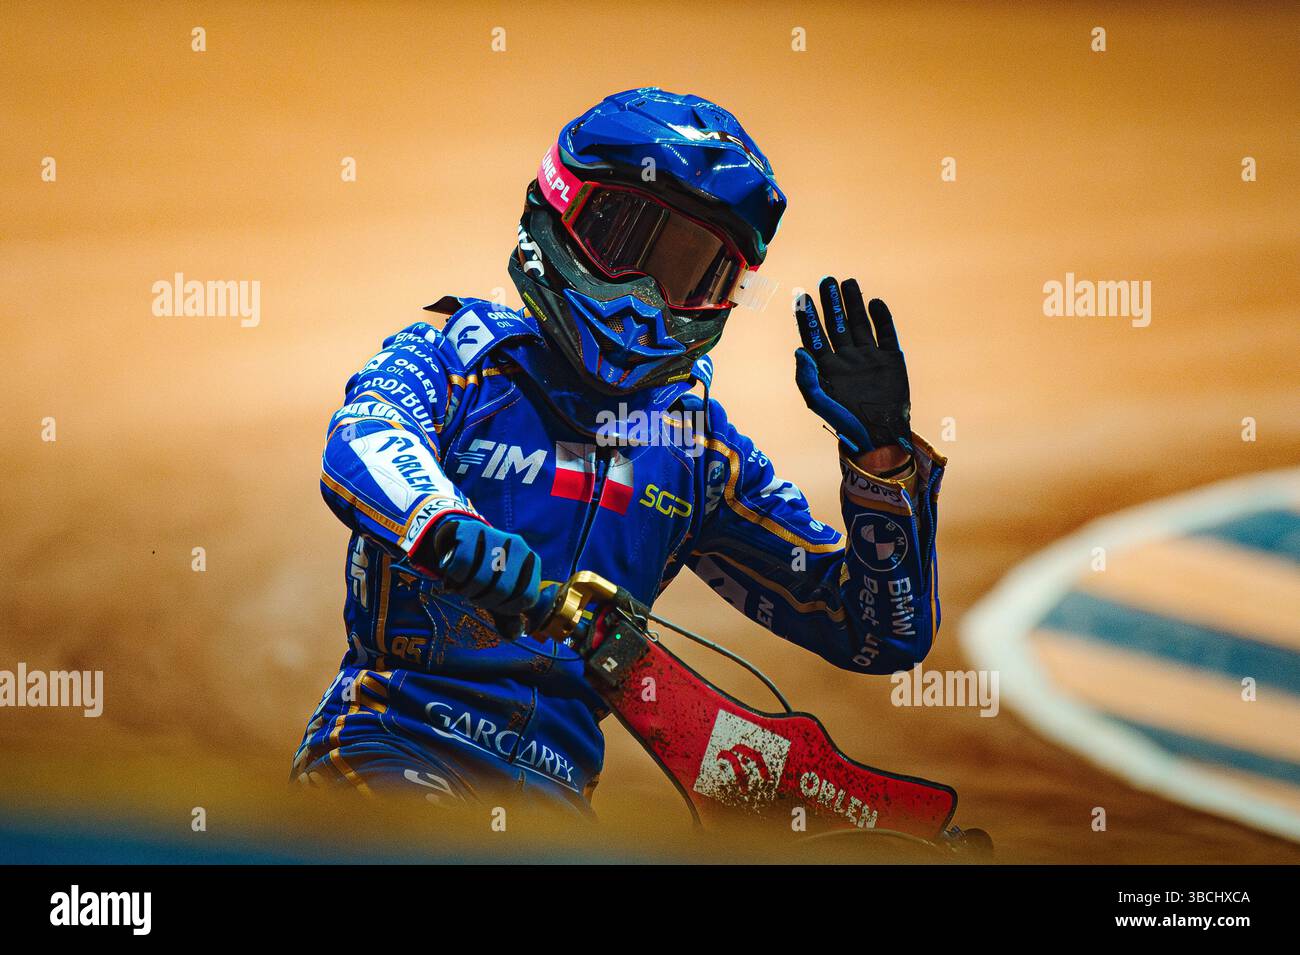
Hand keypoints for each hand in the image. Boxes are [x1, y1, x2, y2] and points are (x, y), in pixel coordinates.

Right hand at [414, 518, 541, 638]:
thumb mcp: (499, 593)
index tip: (494, 606)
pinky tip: (454, 572)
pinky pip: (462, 564)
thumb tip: (514, 634)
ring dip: (466, 590)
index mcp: (532, 562)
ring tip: (464, 585)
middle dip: (483, 601)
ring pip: (480, 579)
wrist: (461, 540)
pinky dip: (454, 575)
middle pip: (502, 591)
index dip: (508, 609)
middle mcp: (519, 545)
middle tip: (474, 596)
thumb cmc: (485, 572)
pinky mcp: (473, 529)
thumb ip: (507, 615)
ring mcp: (497, 534)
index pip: (527, 598)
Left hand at [794, 276, 911, 455]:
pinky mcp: (890, 358)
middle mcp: (847, 358)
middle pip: (836, 324)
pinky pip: (886, 332)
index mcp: (827, 367)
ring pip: (859, 323)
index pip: (814, 336)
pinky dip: (881, 317)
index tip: (801, 298)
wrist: (880, 435)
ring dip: (854, 303)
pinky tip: (875, 303)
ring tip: (848, 282)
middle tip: (827, 281)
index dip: (807, 317)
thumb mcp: (820, 403)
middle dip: (831, 303)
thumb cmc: (845, 422)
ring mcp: (869, 356)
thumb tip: (798, 351)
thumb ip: (807, 379)